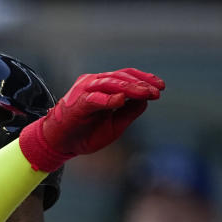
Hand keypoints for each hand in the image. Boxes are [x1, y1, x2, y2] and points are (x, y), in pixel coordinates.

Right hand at [19, 68, 163, 171]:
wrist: (61, 144)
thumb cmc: (86, 133)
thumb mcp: (115, 125)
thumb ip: (129, 112)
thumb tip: (146, 100)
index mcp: (103, 86)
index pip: (126, 76)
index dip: (144, 79)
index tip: (160, 86)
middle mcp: (94, 83)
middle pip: (121, 77)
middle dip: (141, 83)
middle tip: (157, 91)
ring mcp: (84, 91)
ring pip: (110, 83)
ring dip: (129, 88)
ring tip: (146, 93)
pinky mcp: (77, 103)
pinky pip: (94, 98)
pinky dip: (108, 99)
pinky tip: (122, 100)